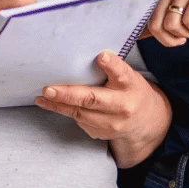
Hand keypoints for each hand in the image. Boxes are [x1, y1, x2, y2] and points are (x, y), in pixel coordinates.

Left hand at [36, 51, 171, 167]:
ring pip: (80, 113)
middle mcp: (122, 105)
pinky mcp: (101, 133)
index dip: (111, 65)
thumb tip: (82, 54)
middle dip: (68, 94)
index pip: (121, 73)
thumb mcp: (128, 76)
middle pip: (93, 99)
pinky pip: (79, 121)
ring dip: (58, 105)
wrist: (147, 123)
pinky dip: (65, 111)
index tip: (102, 56)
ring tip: (42, 97)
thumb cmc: (131, 91)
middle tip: (48, 89)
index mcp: (130, 85)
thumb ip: (111, 68)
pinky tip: (51, 104)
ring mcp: (112, 123)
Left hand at [147, 0, 188, 46]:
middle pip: (156, 25)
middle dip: (172, 38)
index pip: (146, 20)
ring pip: (172, 24)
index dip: (157, 35)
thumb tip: (136, 35)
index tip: (172, 37)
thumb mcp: (175, 22)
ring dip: (187, 32)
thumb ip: (156, 25)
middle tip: (186, 32)